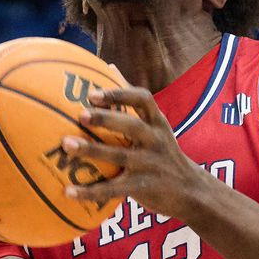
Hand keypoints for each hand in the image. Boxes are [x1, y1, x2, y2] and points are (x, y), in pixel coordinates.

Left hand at [62, 87, 210, 220]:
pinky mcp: (143, 188)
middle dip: (106, 119)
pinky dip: (90, 191)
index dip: (119, 94)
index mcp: (157, 123)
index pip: (143, 100)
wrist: (191, 191)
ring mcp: (150, 165)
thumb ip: (134, 101)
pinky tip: (68, 192)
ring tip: (66, 145)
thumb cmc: (164, 153)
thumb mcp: (157, 126)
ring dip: (92, 151)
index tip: (94, 93)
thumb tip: (110, 67)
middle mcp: (155, 141)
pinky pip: (114, 189)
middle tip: (80, 115)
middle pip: (131, 126)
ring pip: (120, 156)